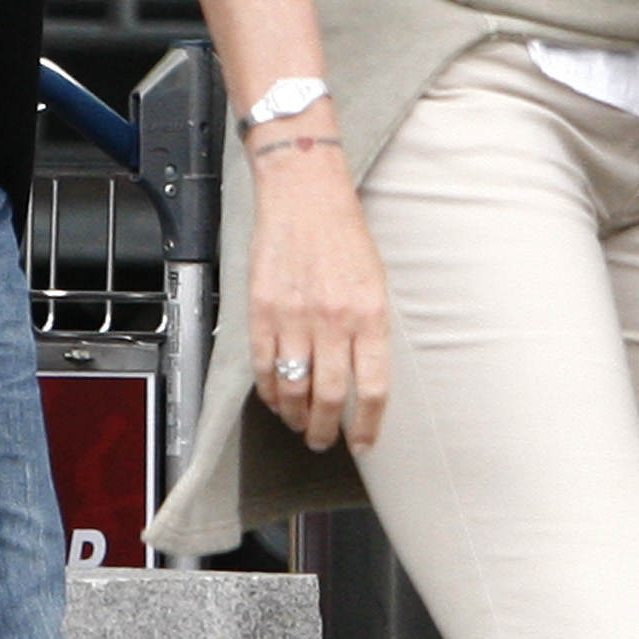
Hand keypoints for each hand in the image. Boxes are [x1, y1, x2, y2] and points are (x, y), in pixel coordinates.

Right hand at [246, 139, 390, 452]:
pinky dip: (269, 391)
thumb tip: (364, 378)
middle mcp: (334, 320)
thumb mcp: (376, 282)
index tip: (364, 442)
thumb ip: (370, 330)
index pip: (374, 387)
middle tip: (324, 441)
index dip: (369, 424)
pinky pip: (264, 367)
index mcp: (371, 314)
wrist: (304, 195)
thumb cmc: (345, 236)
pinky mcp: (262, 311)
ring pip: (294, 388)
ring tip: (300, 424)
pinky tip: (276, 399)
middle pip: (332, 397)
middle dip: (328, 430)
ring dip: (296, 416)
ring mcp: (295, 317)